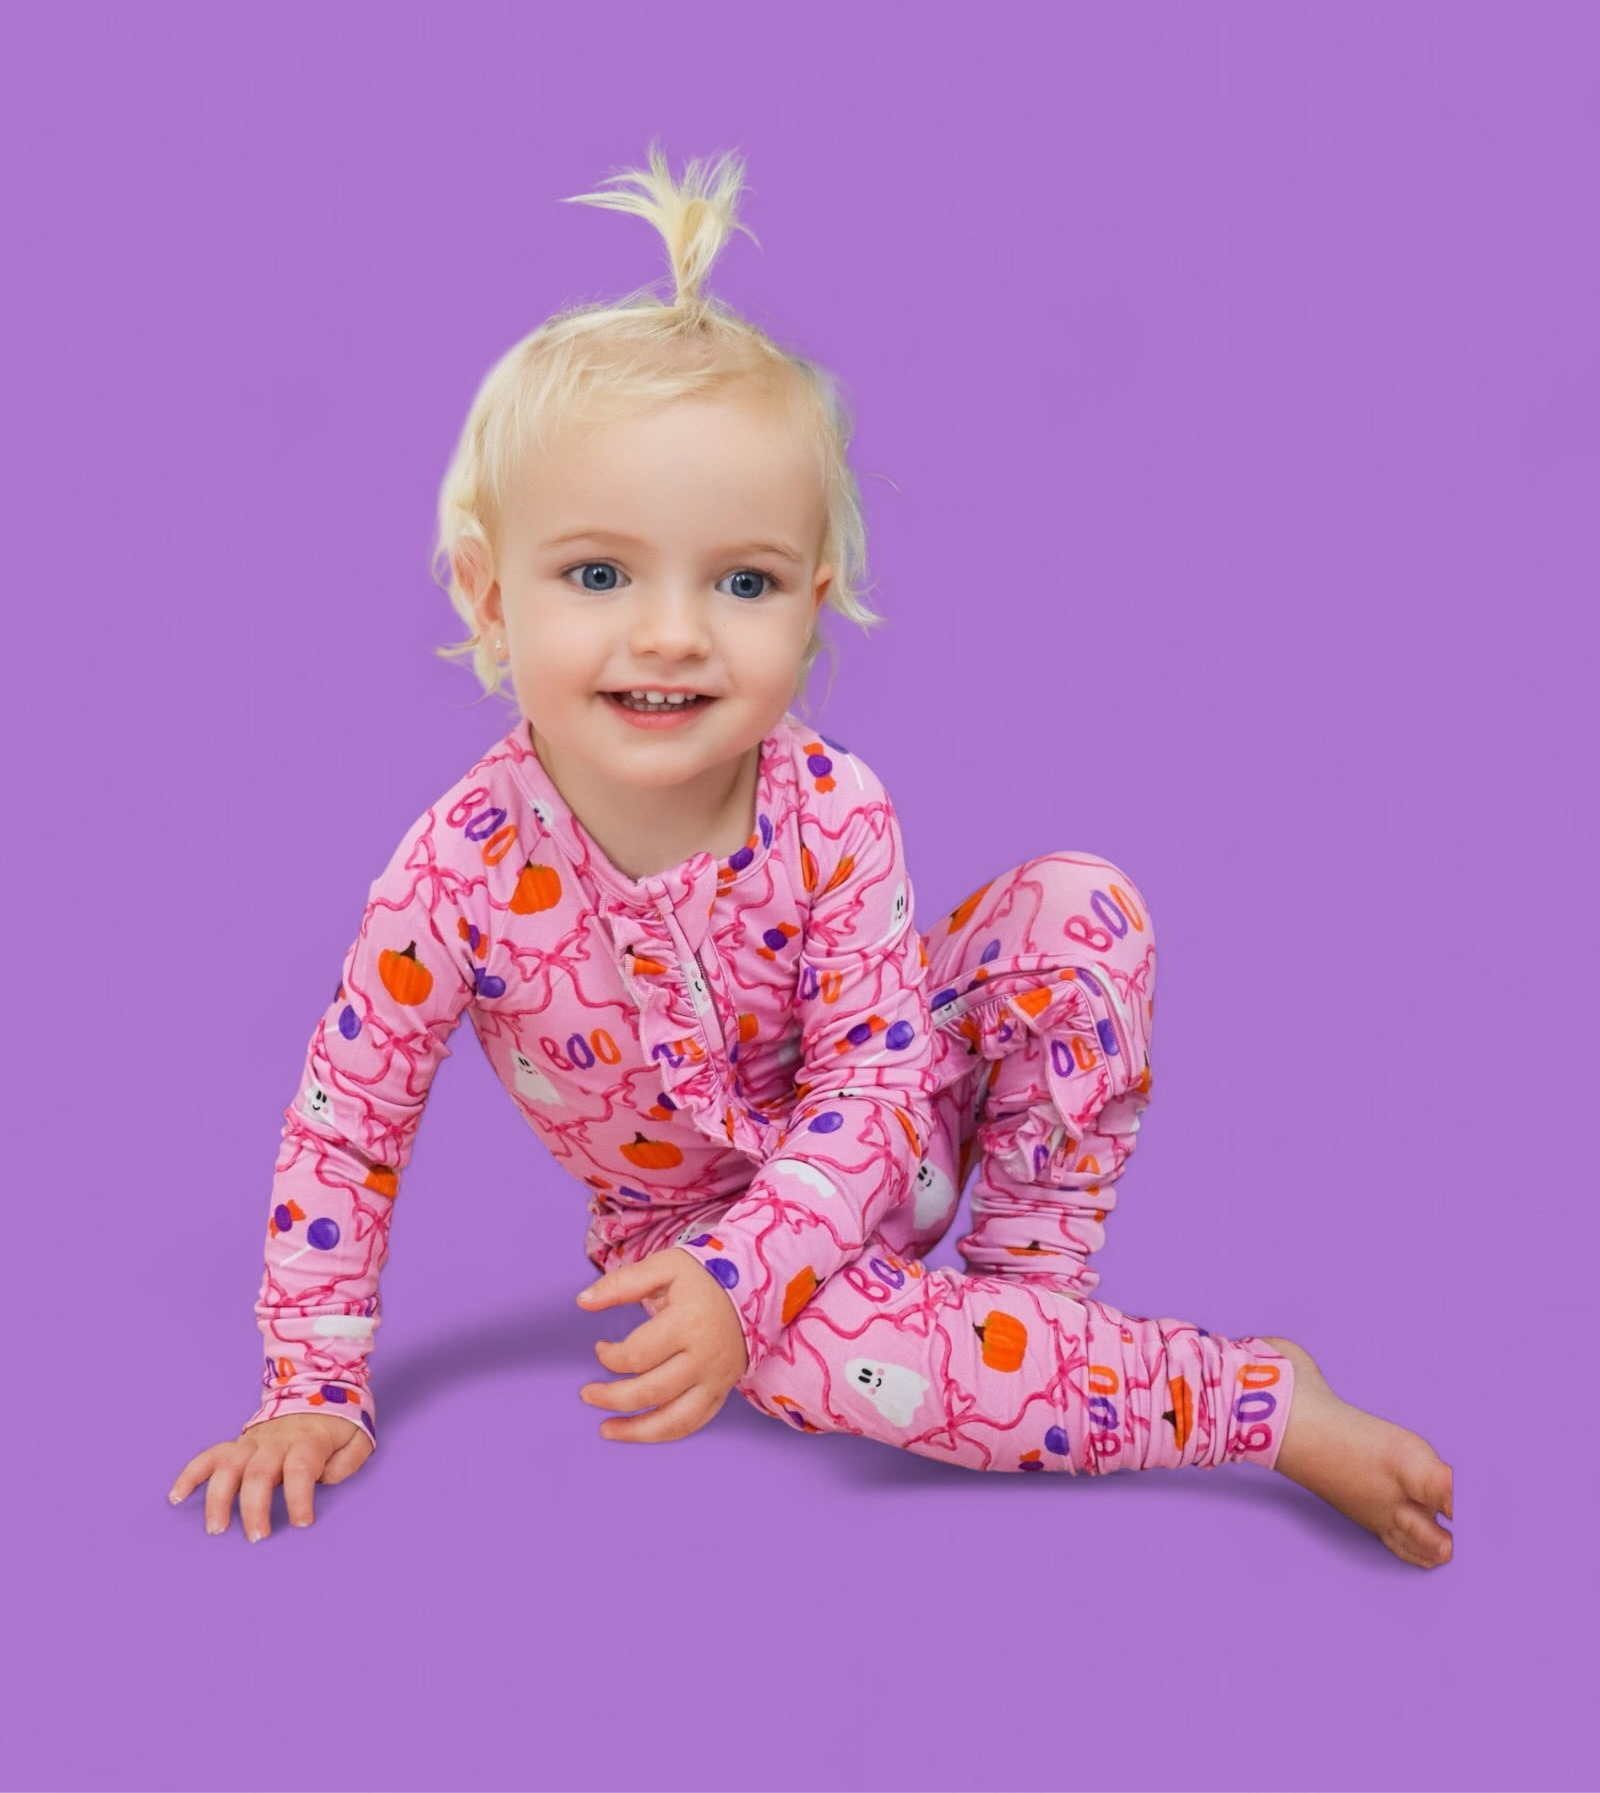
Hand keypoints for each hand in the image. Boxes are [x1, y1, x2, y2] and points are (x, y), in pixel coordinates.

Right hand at [167, 1412, 374, 1540]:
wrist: (317, 1390)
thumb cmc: (337, 1425)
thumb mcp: (357, 1438)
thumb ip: (347, 1462)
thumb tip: (325, 1479)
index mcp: (308, 1441)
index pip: (302, 1468)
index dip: (300, 1497)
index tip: (301, 1523)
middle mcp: (276, 1441)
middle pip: (259, 1472)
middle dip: (255, 1506)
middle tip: (257, 1537)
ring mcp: (253, 1442)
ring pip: (228, 1466)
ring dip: (219, 1497)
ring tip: (216, 1528)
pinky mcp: (238, 1444)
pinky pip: (209, 1456)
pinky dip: (191, 1474)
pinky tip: (176, 1497)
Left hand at [576, 1246, 749, 1442]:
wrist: (755, 1287)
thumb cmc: (704, 1276)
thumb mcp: (664, 1267)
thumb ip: (621, 1284)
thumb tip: (582, 1301)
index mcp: (688, 1323)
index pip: (637, 1355)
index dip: (609, 1357)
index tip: (600, 1348)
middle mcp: (705, 1357)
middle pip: (651, 1391)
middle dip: (611, 1397)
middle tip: (587, 1394)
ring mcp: (717, 1379)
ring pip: (673, 1420)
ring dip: (635, 1431)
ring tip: (606, 1429)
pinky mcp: (723, 1392)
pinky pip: (693, 1424)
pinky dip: (664, 1434)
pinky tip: (641, 1432)